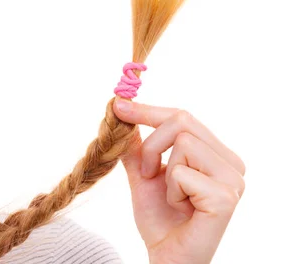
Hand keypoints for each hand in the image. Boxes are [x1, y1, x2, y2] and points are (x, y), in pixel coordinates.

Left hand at [112, 97, 245, 263]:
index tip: (118, 105)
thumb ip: (138, 143)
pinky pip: (181, 172)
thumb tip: (123, 110)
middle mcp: (232, 163)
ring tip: (171, 197)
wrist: (166, 255)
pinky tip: (180, 208)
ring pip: (182, 142)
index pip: (183, 116)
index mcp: (217, 153)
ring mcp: (233, 180)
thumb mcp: (143, 172)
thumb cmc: (159, 217)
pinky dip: (171, 191)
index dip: (149, 110)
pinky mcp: (226, 197)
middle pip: (182, 121)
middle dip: (151, 145)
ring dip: (163, 172)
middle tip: (146, 173)